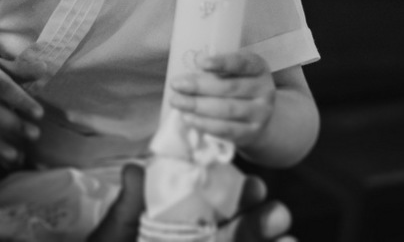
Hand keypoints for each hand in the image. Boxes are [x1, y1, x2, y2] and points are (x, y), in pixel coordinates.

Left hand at [85, 166, 293, 241]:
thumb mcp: (114, 237)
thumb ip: (128, 209)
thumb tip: (134, 169)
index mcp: (181, 228)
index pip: (213, 210)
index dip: (235, 197)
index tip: (254, 185)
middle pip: (236, 235)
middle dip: (258, 224)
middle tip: (278, 212)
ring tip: (290, 240)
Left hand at [169, 53, 274, 150]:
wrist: (258, 117)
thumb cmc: (237, 87)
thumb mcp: (233, 72)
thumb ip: (215, 70)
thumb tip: (184, 75)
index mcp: (258, 67)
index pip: (242, 63)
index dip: (222, 62)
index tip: (201, 63)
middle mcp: (264, 89)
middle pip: (229, 87)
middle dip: (199, 86)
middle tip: (176, 84)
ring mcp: (260, 113)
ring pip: (227, 109)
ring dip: (198, 106)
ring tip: (177, 102)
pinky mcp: (252, 133)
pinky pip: (226, 129)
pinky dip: (205, 124)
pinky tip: (189, 118)